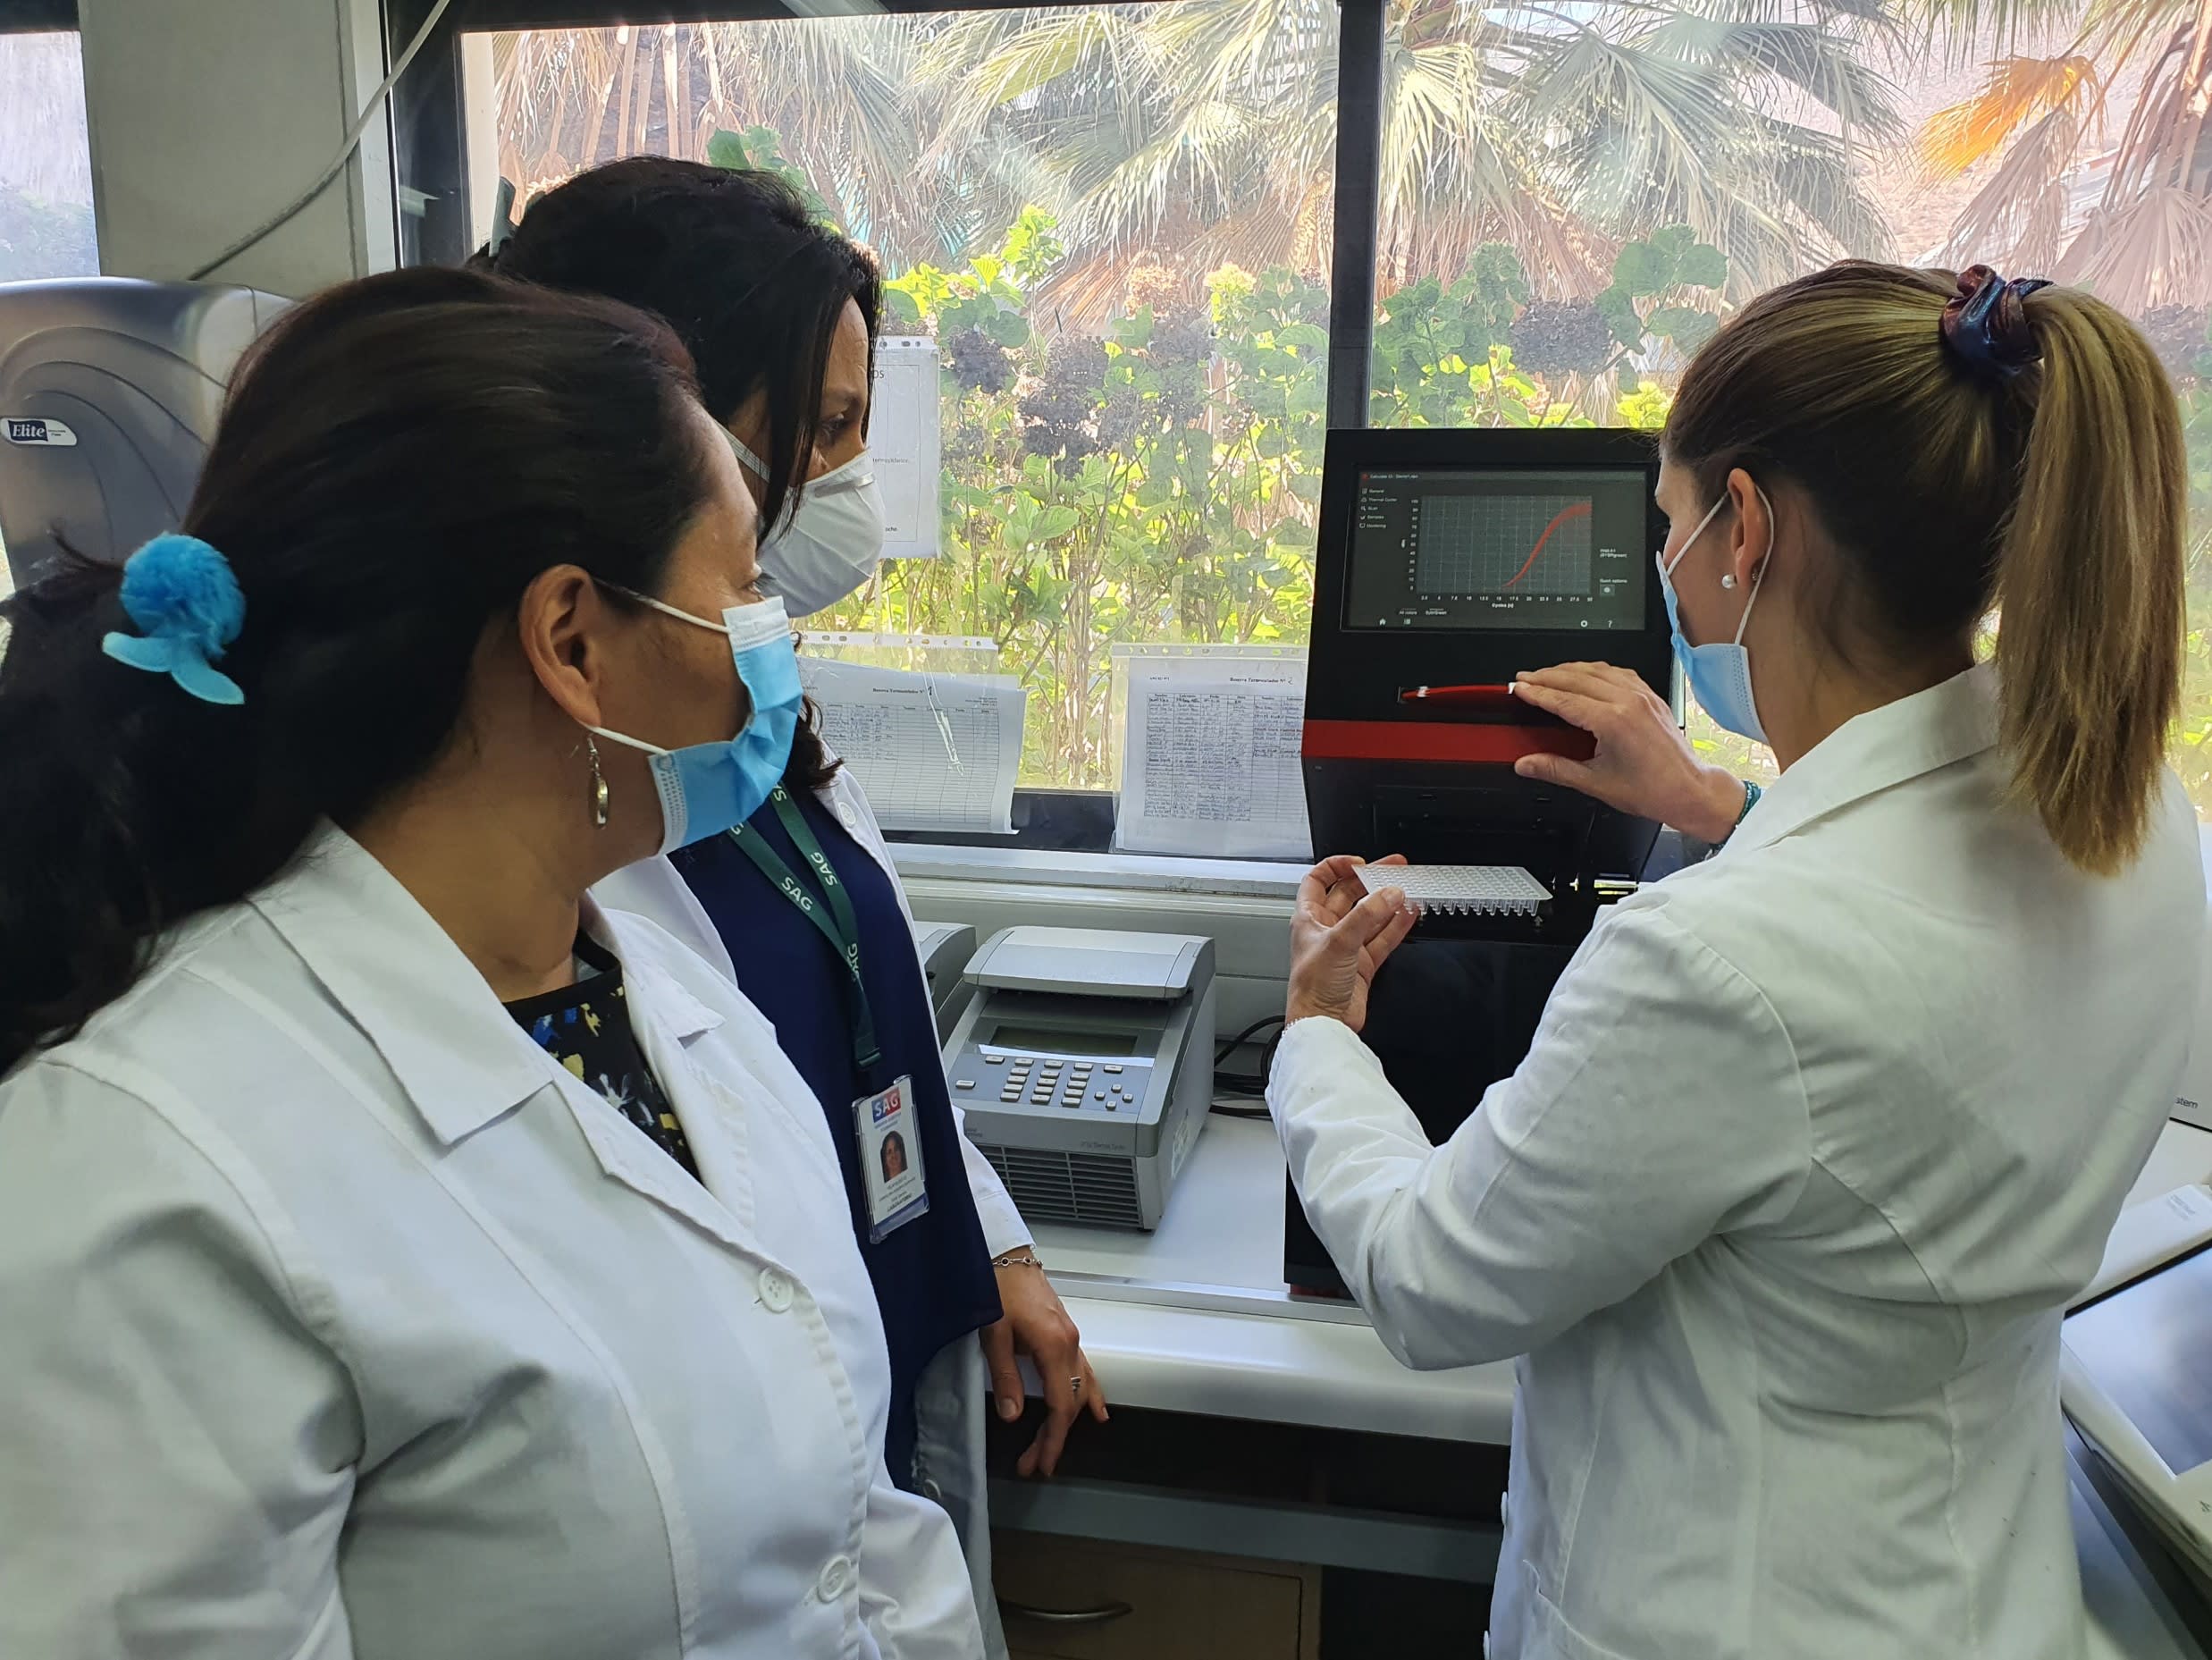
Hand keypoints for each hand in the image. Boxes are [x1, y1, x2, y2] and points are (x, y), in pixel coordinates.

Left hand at [980, 1261, 1105, 1477]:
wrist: (1007, 1256)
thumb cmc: (998, 1289)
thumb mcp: (994, 1334)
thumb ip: (1005, 1377)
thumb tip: (1013, 1415)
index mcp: (1055, 1347)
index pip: (1061, 1406)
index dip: (1053, 1439)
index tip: (1042, 1463)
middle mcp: (1070, 1345)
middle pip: (1070, 1403)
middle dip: (1055, 1437)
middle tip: (1036, 1463)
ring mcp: (1072, 1339)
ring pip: (1080, 1389)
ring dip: (1068, 1421)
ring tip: (1055, 1447)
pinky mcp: (1066, 1334)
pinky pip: (1084, 1371)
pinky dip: (1089, 1394)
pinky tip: (1096, 1410)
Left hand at [1285, 854, 1418, 1032]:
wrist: (1324, 1023)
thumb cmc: (1312, 987)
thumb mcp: (1338, 941)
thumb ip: (1367, 915)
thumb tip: (1389, 894)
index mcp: (1308, 918)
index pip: (1318, 880)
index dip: (1336, 866)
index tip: (1359, 862)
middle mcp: (1327, 930)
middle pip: (1350, 895)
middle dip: (1371, 880)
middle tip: (1394, 869)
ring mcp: (1347, 947)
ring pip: (1371, 916)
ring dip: (1388, 903)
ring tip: (1406, 890)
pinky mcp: (1363, 964)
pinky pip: (1383, 938)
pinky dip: (1397, 926)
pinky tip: (1409, 913)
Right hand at [1510, 664, 1746, 841]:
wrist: (1689, 790)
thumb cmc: (1653, 789)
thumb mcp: (1596, 783)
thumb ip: (1556, 769)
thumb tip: (1527, 764)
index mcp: (1614, 721)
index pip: (1564, 699)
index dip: (1537, 693)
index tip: (1519, 689)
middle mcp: (1629, 701)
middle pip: (1577, 678)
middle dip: (1546, 676)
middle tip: (1525, 679)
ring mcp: (1642, 696)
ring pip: (1598, 669)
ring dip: (1569, 669)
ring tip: (1548, 674)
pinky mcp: (1651, 696)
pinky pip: (1618, 672)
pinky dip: (1596, 670)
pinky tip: (1586, 675)